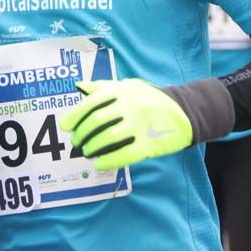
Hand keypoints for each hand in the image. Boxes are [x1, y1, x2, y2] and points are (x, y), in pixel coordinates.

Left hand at [59, 79, 192, 171]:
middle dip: (82, 134)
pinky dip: (109, 161)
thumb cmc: (152, 99)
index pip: (92, 102)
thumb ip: (105, 87)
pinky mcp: (150, 143)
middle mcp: (130, 106)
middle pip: (97, 122)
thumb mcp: (130, 86)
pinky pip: (124, 154)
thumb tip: (80, 86)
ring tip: (87, 152)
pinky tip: (100, 164)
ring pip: (108, 138)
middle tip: (77, 142)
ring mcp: (141, 125)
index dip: (75, 115)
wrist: (185, 112)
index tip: (65, 126)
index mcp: (123, 91)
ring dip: (92, 148)